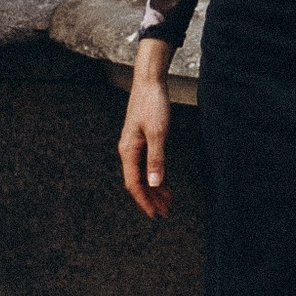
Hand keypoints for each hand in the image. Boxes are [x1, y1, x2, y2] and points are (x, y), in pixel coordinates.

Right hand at [118, 48, 172, 219]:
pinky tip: (163, 181)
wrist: (149, 81)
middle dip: (151, 198)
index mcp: (128, 151)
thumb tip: (154, 184)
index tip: (155, 214)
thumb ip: (156, 160)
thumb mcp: (157, 133)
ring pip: (143, 173)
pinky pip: (146, 163)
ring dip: (154, 188)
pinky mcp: (141, 139)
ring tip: (167, 201)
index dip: (144, 201)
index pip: (134, 184)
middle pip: (138, 181)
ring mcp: (134, 145)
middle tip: (164, 212)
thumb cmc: (152, 104)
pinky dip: (155, 174)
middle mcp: (128, 150)